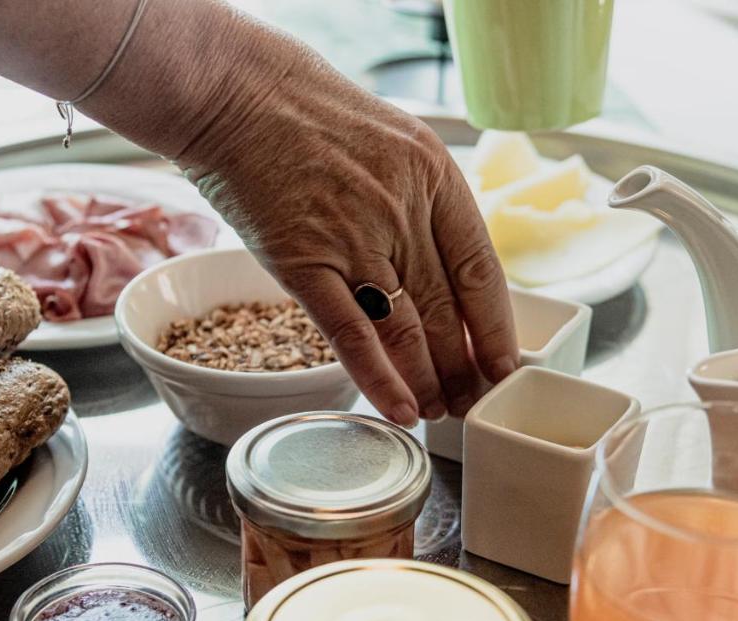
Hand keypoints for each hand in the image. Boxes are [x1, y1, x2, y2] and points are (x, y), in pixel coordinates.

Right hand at [176, 35, 518, 424]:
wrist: (235, 92)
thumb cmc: (304, 111)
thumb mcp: (389, 139)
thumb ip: (415, 198)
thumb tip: (432, 261)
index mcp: (433, 177)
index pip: (481, 270)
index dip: (495, 328)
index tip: (503, 365)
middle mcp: (403, 211)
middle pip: (446, 310)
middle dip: (462, 368)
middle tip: (468, 402)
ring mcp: (354, 239)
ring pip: (406, 330)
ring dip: (426, 380)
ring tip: (437, 411)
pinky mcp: (304, 264)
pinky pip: (353, 333)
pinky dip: (380, 377)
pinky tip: (399, 409)